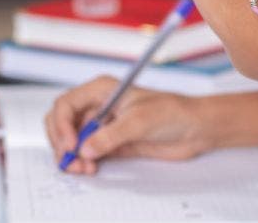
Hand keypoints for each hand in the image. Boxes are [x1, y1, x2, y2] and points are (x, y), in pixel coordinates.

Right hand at [44, 75, 215, 174]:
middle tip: (70, 160)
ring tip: (82, 168)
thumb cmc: (172, 112)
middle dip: (62, 142)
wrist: (195, 129)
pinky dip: (83, 161)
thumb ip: (110, 135)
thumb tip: (86, 148)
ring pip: (73, 140)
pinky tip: (90, 167)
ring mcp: (103, 125)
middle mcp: (98, 106)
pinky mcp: (110, 142)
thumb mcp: (140, 121)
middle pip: (63, 123)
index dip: (62, 125)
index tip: (71, 145)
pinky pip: (87, 152)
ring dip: (71, 155)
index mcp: (101, 90)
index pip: (66, 104)